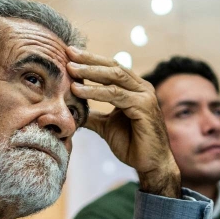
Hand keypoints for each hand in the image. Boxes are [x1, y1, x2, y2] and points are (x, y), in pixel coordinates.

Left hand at [69, 47, 181, 197]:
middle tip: (68, 53)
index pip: (111, 67)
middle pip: (113, 66)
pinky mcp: (144, 107)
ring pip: (115, 77)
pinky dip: (95, 92)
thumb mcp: (106, 126)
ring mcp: (145, 96)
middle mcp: (142, 88)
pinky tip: (78, 90)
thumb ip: (92, 115)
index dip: (91, 60)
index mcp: (134, 88)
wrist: (151, 164)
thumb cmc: (133, 145)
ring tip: (70, 70)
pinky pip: (116, 95)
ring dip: (90, 72)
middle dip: (89, 59)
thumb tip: (71, 110)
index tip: (70, 54)